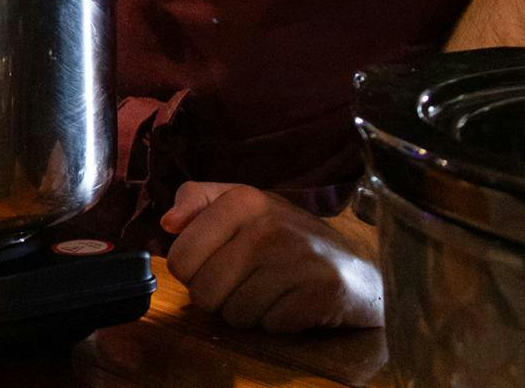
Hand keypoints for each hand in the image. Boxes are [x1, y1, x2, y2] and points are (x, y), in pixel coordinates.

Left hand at [163, 182, 382, 333]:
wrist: (356, 270)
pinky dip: (276, 322)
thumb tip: (168, 222)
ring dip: (249, 311)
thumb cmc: (287, 237)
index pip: (181, 257)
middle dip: (220, 296)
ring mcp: (296, 259)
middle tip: (247, 281)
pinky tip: (292, 302)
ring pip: (234, 314)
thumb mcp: (244, 204)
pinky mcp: (318, 294)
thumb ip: (199, 200)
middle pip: (204, 292)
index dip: (192, 272)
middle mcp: (267, 225)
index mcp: (242, 198)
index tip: (215, 263)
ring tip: (272, 290)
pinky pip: (267, 327)